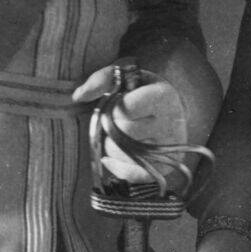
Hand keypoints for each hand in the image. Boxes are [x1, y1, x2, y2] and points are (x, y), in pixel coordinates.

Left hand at [74, 65, 192, 193]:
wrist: (172, 109)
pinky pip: (134, 175)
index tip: (117, 104)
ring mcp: (170, 148)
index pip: (126, 109)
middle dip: (111, 128)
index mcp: (163, 96)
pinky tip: (111, 158)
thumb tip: (78, 96)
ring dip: (112, 146)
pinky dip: (117, 167)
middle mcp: (172, 122)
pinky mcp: (165, 167)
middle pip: (124, 133)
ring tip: (117, 135)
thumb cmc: (142, 90)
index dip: (113, 109)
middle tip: (115, 121)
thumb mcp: (125, 76)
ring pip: (125, 154)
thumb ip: (101, 79)